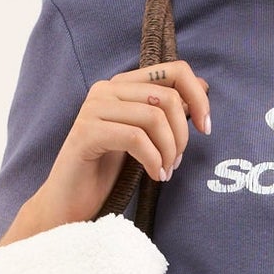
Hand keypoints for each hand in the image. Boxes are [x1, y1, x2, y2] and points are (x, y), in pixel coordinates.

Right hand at [14, 60, 211, 236]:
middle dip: (182, 134)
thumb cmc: (106, 171)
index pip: (174, 71)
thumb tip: (203, 86)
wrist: (68, 202)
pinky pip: (135, 138)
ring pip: (154, 117)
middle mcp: (106, 89)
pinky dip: (153, 160)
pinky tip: (156, 176)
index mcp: (122, 85)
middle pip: (167, 97)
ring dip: (168, 150)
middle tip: (177, 161)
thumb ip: (165, 112)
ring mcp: (93, 108)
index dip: (198, 96)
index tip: (205, 127)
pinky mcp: (87, 132)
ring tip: (165, 171)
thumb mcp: (144, 137)